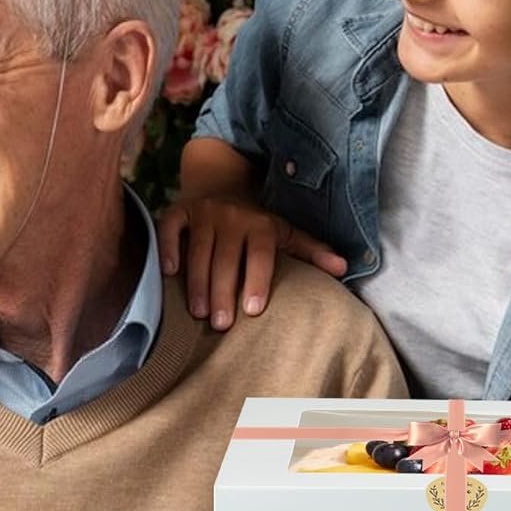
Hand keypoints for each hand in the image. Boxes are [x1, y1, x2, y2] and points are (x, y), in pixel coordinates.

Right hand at [156, 196, 347, 328]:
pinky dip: (167, 248)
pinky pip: (170, 228)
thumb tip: (344, 268)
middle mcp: (231, 216)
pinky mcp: (179, 210)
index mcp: (260, 224)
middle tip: (221, 324)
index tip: (253, 310)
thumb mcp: (285, 233)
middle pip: (226, 257)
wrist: (221, 187)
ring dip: (196, 282)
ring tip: (197, 313)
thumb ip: (312, 251)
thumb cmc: (256, 224)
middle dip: (223, 291)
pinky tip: (168, 273)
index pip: (260, 253)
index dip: (256, 280)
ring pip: (198, 249)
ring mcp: (204, 212)